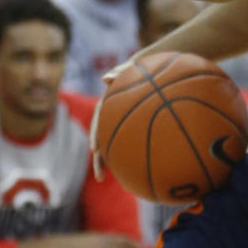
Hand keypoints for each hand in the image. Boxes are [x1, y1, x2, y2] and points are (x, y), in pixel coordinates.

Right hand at [90, 58, 138, 180]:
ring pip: (114, 146)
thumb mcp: (132, 67)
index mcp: (109, 104)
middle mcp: (112, 117)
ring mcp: (121, 124)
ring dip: (110, 163)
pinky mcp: (133, 129)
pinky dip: (131, 157)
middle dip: (100, 159)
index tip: (95, 149)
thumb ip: (120, 70)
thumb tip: (105, 77)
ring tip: (105, 180)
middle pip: (103, 140)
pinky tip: (137, 172)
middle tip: (100, 177)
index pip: (99, 121)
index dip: (96, 135)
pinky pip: (131, 145)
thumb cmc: (142, 69)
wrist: (153, 73)